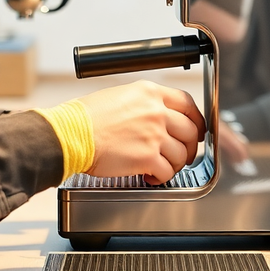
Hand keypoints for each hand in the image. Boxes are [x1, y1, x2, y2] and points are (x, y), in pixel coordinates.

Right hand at [76, 80, 205, 184]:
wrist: (72, 133)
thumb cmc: (86, 117)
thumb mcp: (120, 95)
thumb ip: (144, 103)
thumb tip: (157, 117)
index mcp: (149, 93)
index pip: (187, 103)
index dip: (196, 119)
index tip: (196, 129)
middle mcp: (156, 111)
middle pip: (190, 130)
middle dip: (189, 146)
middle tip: (182, 154)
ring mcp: (154, 134)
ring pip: (181, 153)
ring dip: (174, 164)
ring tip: (160, 167)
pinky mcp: (147, 157)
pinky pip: (167, 171)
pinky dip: (162, 178)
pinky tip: (150, 176)